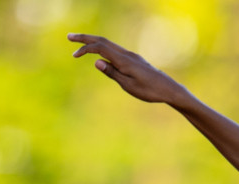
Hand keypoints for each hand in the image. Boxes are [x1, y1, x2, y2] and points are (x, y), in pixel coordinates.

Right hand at [68, 33, 187, 104]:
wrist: (169, 89)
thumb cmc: (150, 91)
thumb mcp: (129, 86)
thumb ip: (112, 73)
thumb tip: (96, 61)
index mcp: (124, 60)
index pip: (101, 48)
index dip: (86, 48)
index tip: (74, 55)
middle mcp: (127, 54)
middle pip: (103, 41)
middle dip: (85, 38)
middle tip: (69, 37)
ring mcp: (130, 56)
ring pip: (108, 44)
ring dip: (93, 42)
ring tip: (79, 44)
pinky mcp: (133, 60)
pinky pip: (114, 50)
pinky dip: (102, 48)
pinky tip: (97, 53)